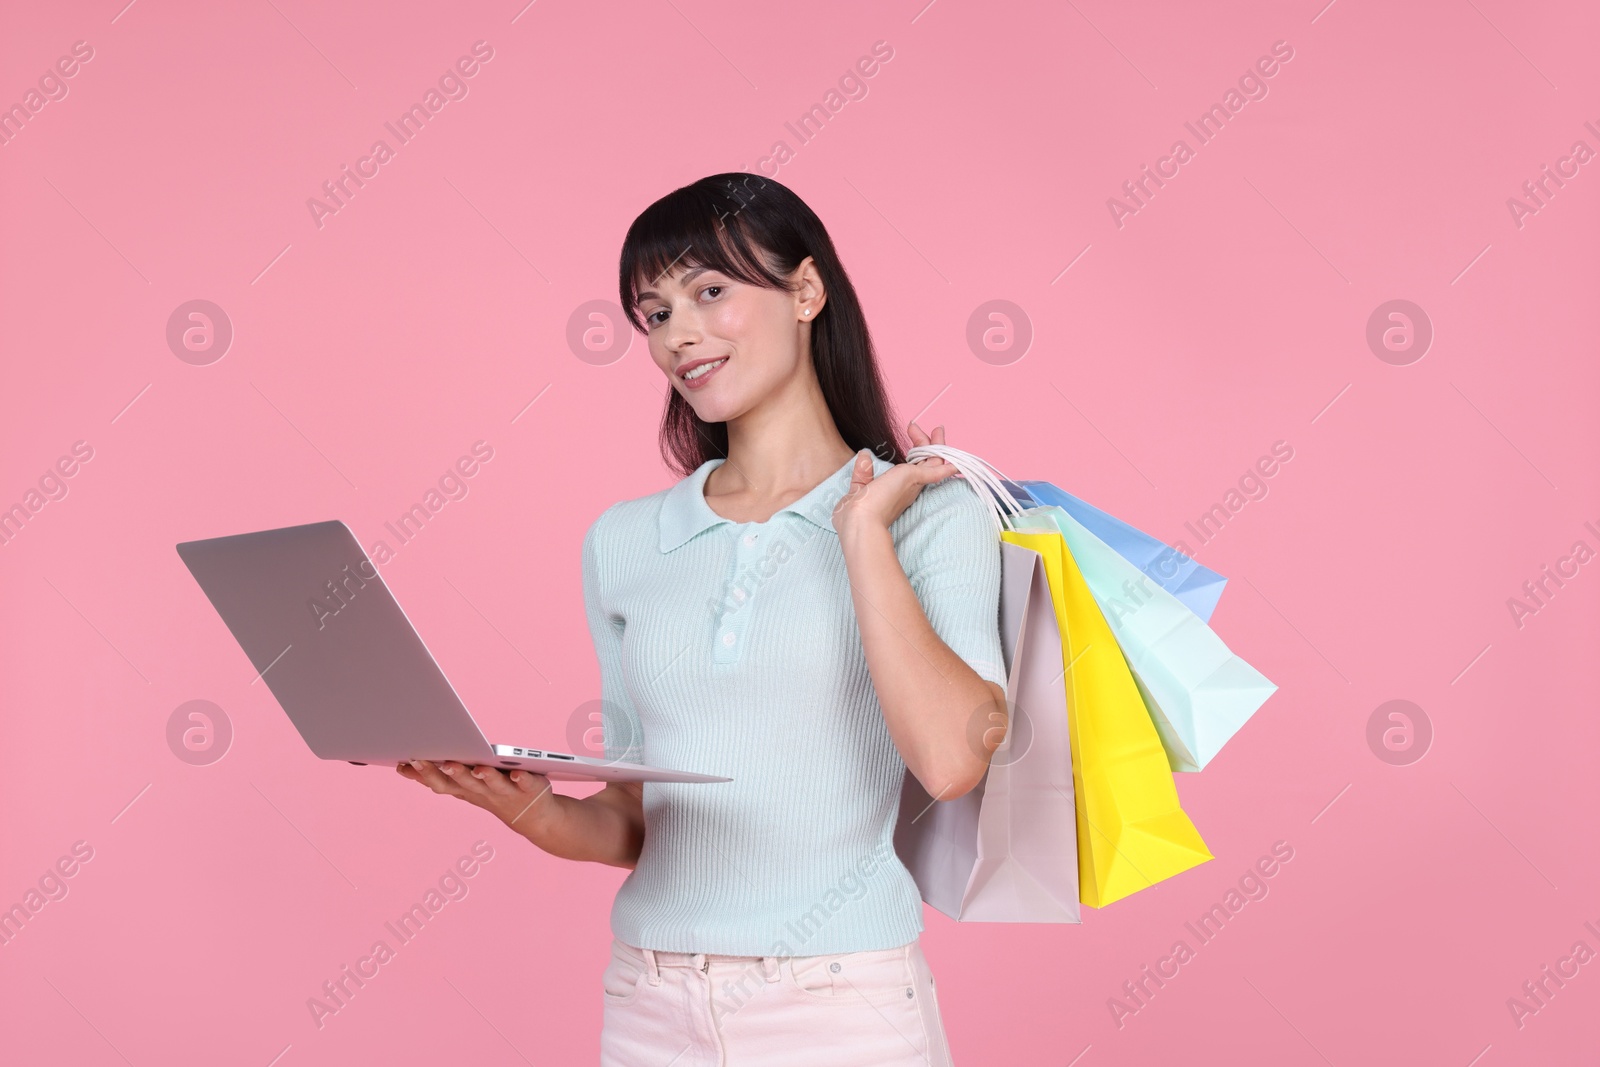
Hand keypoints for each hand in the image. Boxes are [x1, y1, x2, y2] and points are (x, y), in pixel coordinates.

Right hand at [396, 759, 553, 835]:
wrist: (531, 815)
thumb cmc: (491, 792)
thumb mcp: (463, 785)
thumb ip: (438, 774)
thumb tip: (404, 764)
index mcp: (465, 789)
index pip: (440, 783)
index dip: (423, 774)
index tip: (405, 762)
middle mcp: (482, 791)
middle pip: (464, 783)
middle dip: (451, 772)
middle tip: (441, 761)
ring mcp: (506, 791)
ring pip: (492, 784)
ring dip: (484, 777)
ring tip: (478, 768)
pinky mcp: (529, 787)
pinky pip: (525, 783)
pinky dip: (522, 778)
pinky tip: (518, 773)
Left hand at [831, 421, 954, 540]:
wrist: (860, 523)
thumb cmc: (855, 514)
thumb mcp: (858, 488)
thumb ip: (863, 473)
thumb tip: (863, 455)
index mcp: (898, 490)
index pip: (914, 467)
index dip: (917, 449)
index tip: (911, 429)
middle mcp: (909, 487)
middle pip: (927, 463)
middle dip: (930, 444)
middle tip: (936, 429)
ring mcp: (913, 484)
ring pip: (933, 461)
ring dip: (937, 444)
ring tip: (939, 429)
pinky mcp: (914, 479)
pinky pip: (937, 470)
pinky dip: (947, 466)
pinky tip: (957, 463)